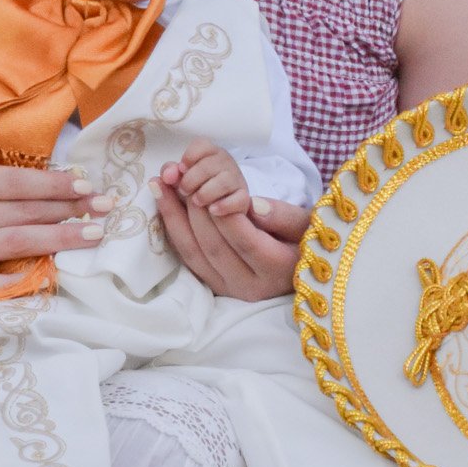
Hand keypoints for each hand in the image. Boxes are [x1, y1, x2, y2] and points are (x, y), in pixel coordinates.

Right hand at [0, 112, 111, 291]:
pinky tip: (45, 277)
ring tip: (95, 236)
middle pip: (25, 213)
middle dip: (71, 210)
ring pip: (16, 243)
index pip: (17, 184)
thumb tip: (0, 109)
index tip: (86, 183)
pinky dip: (11, 282)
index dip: (54, 184)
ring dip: (59, 240)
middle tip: (108, 207)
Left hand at [152, 171, 308, 300]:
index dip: (226, 215)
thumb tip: (251, 204)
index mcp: (277, 270)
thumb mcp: (306, 225)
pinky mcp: (212, 285)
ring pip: (194, 253)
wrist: (297, 268)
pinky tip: (162, 202)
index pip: (246, 242)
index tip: (210, 188)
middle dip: (194, 209)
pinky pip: (186, 257)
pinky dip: (172, 228)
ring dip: (174, 216)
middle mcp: (250, 286)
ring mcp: (228, 289)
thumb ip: (282, 215)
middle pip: (215, 246)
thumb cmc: (306, 239)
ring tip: (160, 184)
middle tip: (180, 177)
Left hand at [162, 138, 249, 218]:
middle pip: (211, 163)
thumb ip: (170, 175)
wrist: (219, 216)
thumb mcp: (181, 181)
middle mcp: (226, 165)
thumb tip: (162, 177)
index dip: (189, 157)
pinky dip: (224, 205)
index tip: (182, 170)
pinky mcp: (244, 201)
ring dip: (206, 192)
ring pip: (225, 180)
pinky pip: (240, 199)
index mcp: (210, 155)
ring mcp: (237, 183)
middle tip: (184, 191)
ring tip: (197, 202)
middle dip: (192, 178)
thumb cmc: (197, 192)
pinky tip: (213, 210)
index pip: (202, 144)